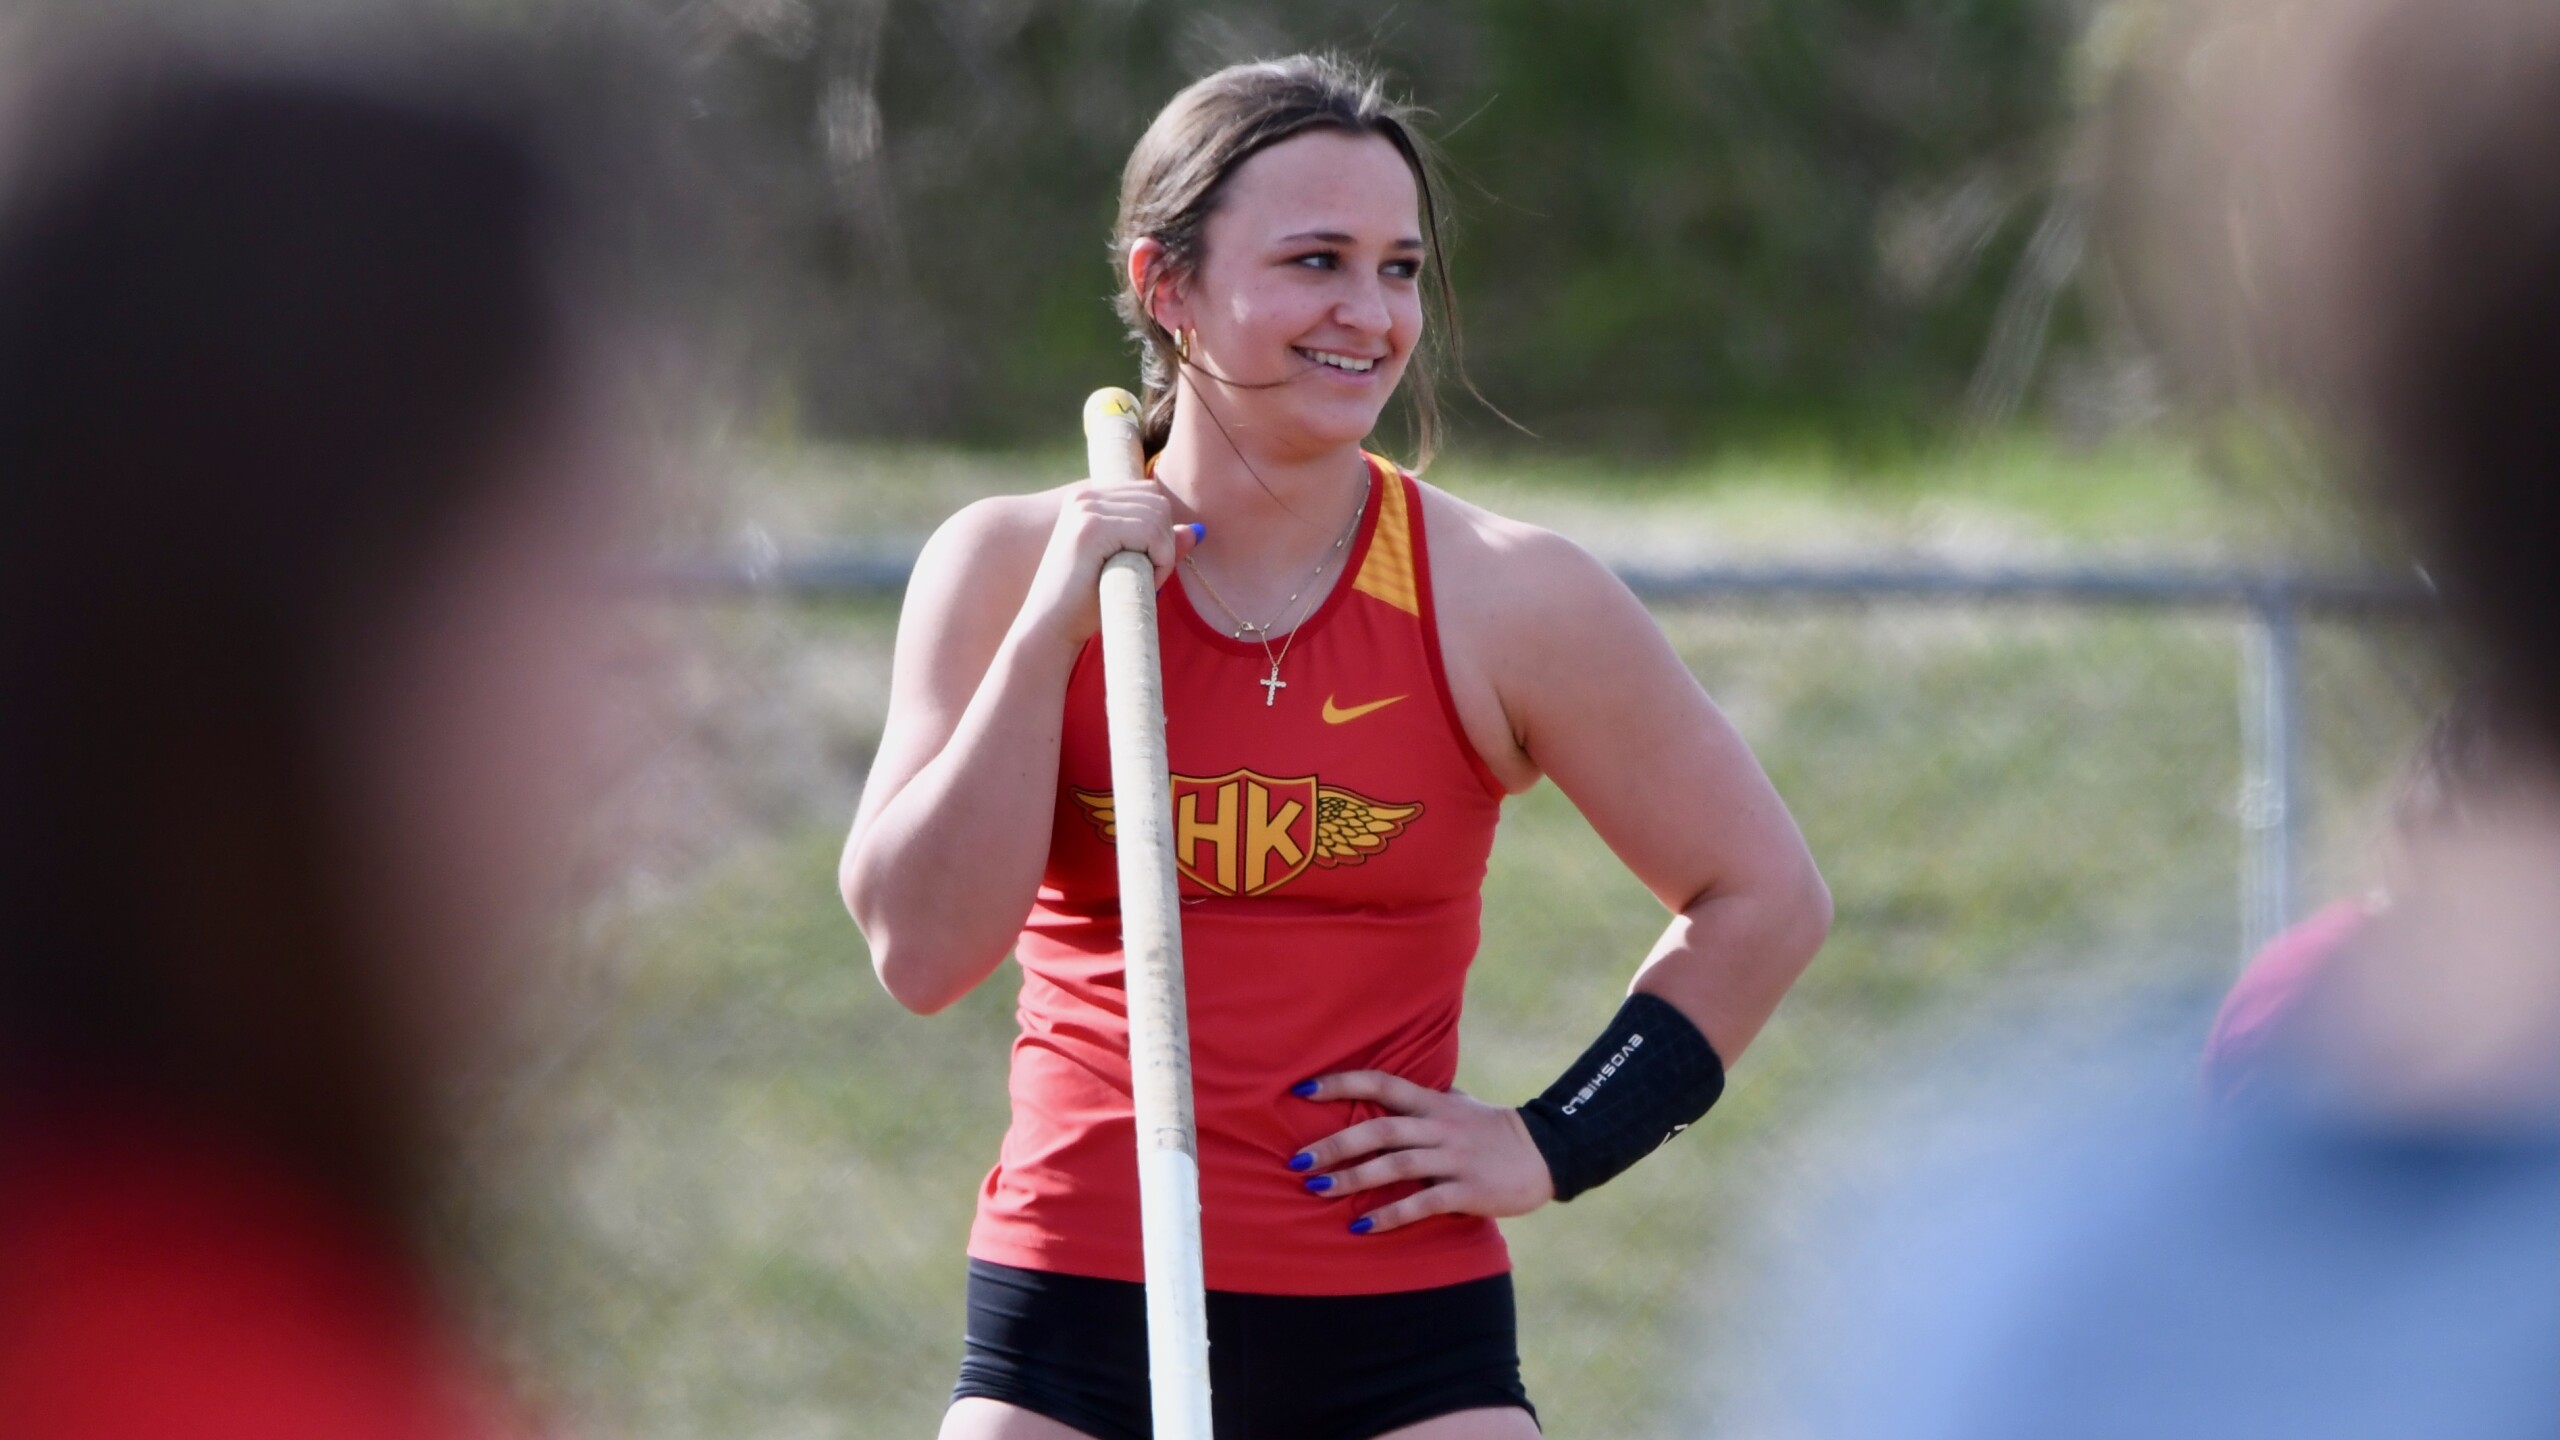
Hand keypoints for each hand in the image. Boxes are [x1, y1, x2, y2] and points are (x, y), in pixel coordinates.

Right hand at [1014, 479, 1199, 653]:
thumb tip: (1196, 530)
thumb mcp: (1128, 567)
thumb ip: (1158, 545)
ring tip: (1140, 580)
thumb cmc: (1087, 603)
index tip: (1144, 564)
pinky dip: (1158, 561)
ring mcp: (1086, 509)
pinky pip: (1151, 533)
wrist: (1050, 628)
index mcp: (1088, 498)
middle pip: (1157, 501)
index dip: (1158, 531)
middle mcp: (1084, 496)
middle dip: (1163, 541)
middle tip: (1147, 576)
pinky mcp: (1091, 528)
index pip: (1149, 494)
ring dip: (1162, 554)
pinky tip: (1138, 580)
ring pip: (1157, 515)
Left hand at [1289, 1070, 1555, 1234]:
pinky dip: (1390, 1215)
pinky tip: (1362, 1226)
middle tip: (1297, 1162)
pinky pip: (1423, 1203)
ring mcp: (1454, 1158)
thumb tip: (1387, 1092)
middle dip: (1335, 1145)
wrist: (1547, 1153)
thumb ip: (1424, 1100)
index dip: (1341, 1083)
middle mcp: (1439, 1126)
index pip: (1381, 1084)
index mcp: (1433, 1103)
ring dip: (1353, 1178)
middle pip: (1380, 1129)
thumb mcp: (1458, 1104)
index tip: (1302, 1090)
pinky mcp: (1468, 1190)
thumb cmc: (1493, 1129)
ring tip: (1317, 1191)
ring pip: (1396, 1165)